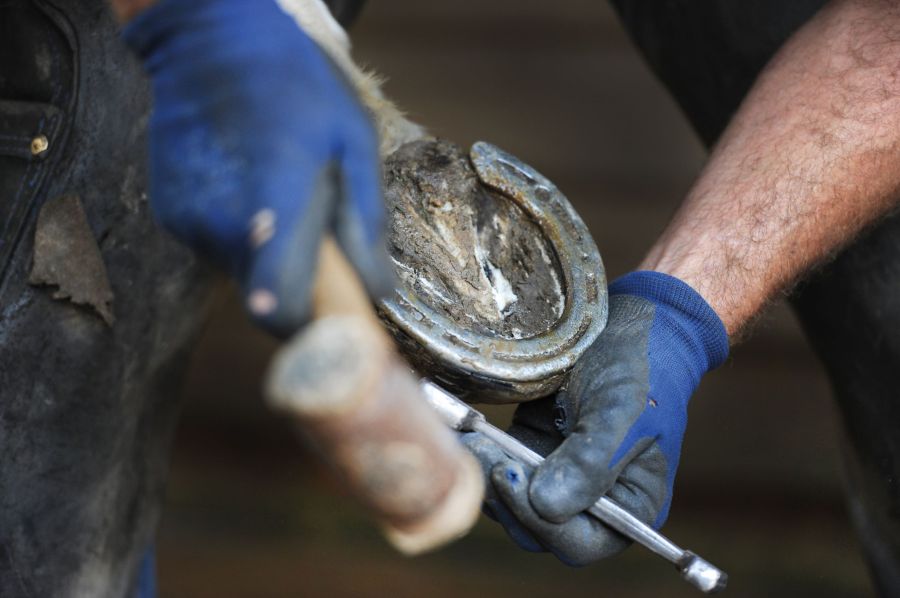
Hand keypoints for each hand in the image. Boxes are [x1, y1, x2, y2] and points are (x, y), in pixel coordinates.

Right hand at [123, 0, 391, 336]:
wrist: (208, 41)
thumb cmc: (294, 84)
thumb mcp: (353, 140)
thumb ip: (364, 222)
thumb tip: (378, 292)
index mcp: (276, 200)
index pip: (279, 304)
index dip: (308, 328)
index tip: (331, 329)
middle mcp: (222, 221)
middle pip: (267, 301)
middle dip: (299, 287)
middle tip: (320, 244)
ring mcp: (189, 221)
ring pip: (243, 276)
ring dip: (270, 256)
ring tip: (281, 198)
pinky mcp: (170, 215)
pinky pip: (218, 250)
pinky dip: (241, 236)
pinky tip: (251, 188)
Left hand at [463, 271, 728, 564]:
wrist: (628, 324)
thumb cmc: (639, 369)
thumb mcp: (621, 411)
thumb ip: (589, 463)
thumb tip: (545, 506)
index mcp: (631, 506)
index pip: (583, 541)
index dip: (545, 523)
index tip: (513, 477)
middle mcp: (594, 501)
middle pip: (541, 529)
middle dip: (508, 500)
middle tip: (486, 459)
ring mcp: (559, 477)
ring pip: (513, 503)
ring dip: (488, 480)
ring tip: (471, 443)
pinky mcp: (532, 452)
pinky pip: (503, 470)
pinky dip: (484, 457)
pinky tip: (469, 434)